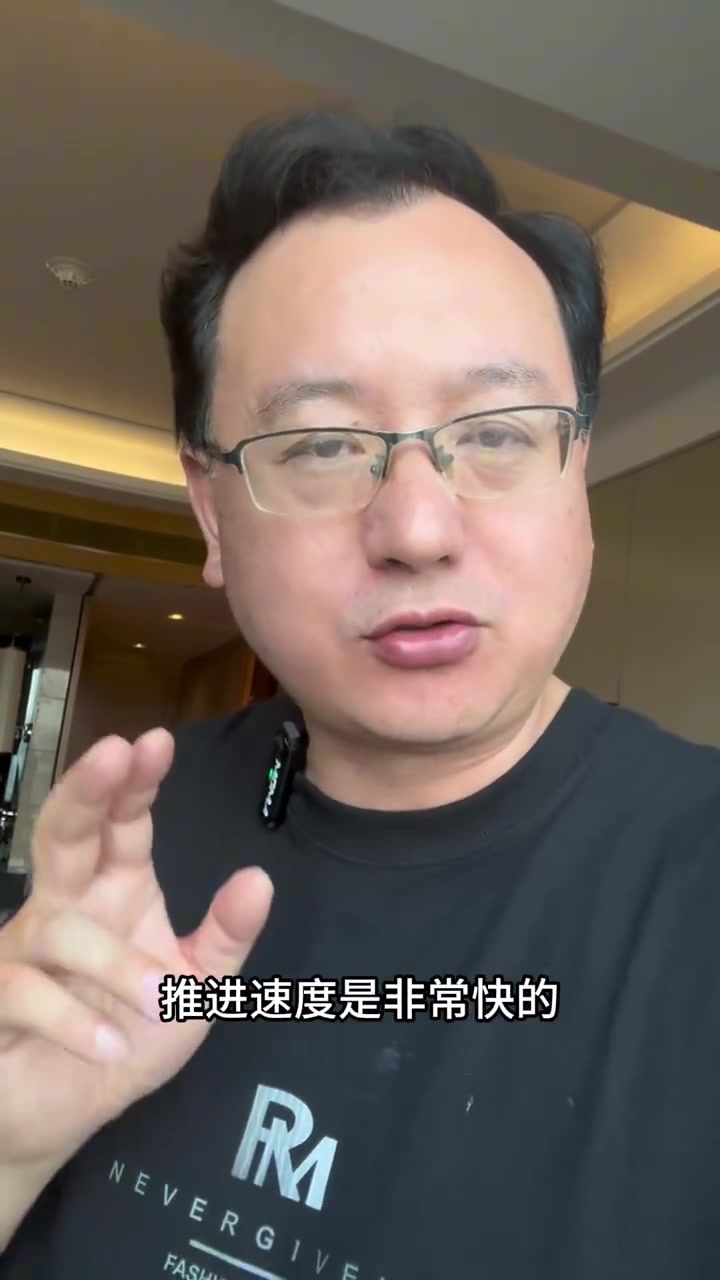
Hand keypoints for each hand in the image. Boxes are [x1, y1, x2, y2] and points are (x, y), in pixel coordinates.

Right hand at [0, 729, 272, 1176]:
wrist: (60, 1121)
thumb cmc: (125, 1041)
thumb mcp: (194, 991)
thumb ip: (226, 938)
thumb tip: (259, 877)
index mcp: (113, 892)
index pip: (121, 824)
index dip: (133, 783)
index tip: (155, 742)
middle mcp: (63, 907)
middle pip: (63, 833)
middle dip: (85, 790)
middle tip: (113, 752)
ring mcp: (21, 952)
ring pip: (56, 927)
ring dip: (114, 964)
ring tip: (161, 1002)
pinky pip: (23, 991)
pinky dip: (72, 1020)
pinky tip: (109, 1047)